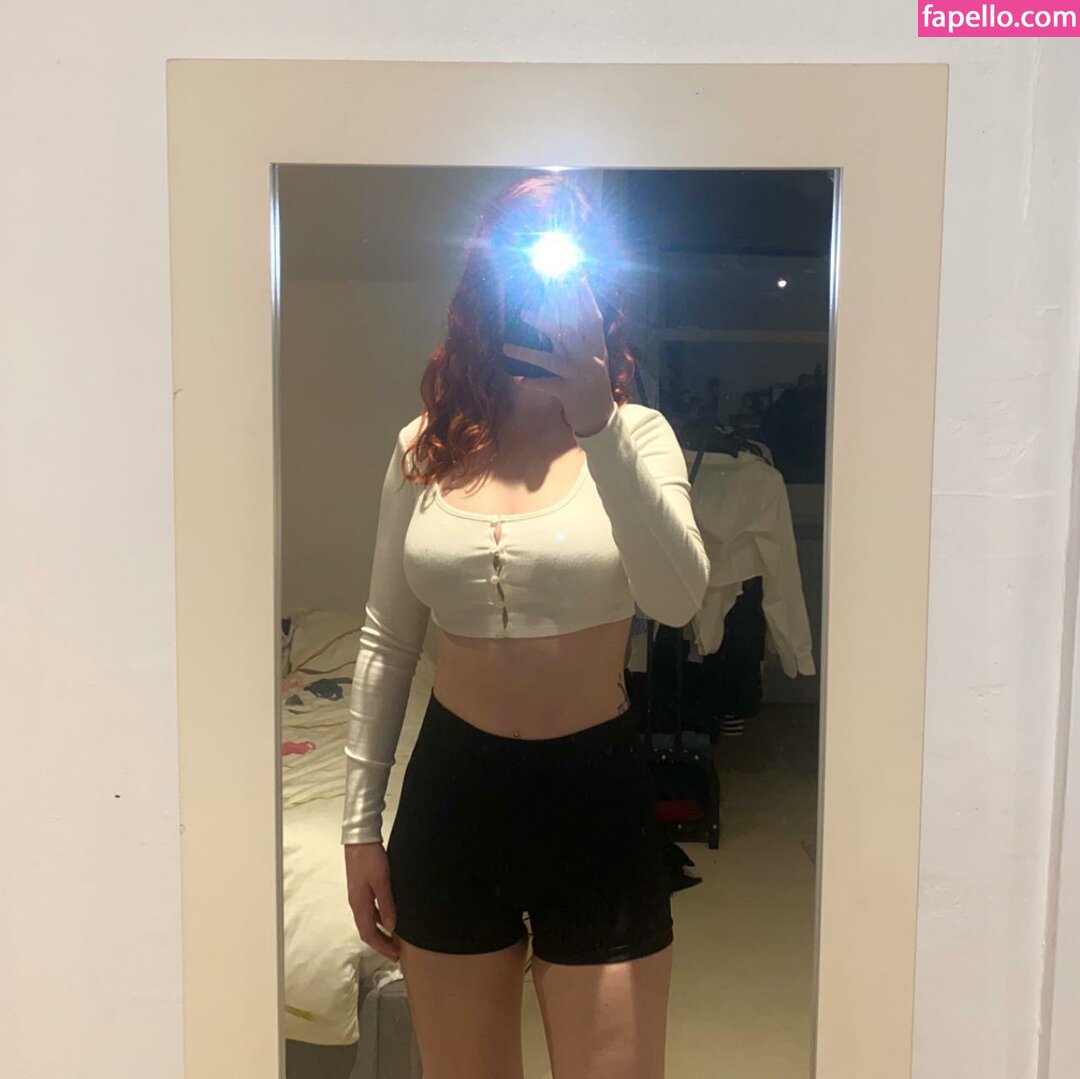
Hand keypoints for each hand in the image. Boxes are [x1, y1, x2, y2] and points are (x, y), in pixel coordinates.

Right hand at [344, 842, 399, 960]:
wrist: (359, 839)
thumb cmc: (371, 859)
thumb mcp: (382, 881)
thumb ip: (387, 904)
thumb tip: (391, 927)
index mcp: (359, 905)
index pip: (369, 934)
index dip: (382, 947)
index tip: (395, 956)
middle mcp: (356, 904)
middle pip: (367, 931)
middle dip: (381, 944)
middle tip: (396, 953)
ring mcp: (358, 896)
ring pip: (369, 921)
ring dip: (381, 932)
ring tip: (394, 939)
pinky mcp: (361, 889)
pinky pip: (370, 911)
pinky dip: (380, 919)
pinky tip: (389, 918)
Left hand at [502, 272, 615, 436]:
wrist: (599, 418)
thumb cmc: (589, 383)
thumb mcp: (588, 357)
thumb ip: (573, 335)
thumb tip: (554, 306)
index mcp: (595, 348)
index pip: (590, 318)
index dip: (584, 297)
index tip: (574, 276)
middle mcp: (588, 359)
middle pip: (570, 332)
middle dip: (554, 312)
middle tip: (538, 294)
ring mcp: (579, 377)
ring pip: (551, 360)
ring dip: (528, 354)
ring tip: (506, 347)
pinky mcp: (569, 394)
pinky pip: (547, 385)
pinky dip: (532, 383)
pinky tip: (516, 379)